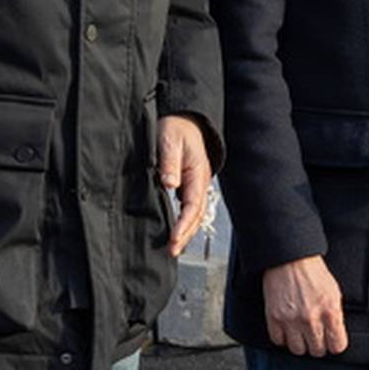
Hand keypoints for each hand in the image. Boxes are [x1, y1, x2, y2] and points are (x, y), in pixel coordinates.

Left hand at [158, 114, 211, 256]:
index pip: (193, 205)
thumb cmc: (176, 128)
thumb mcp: (169, 141)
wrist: (185, 118)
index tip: (174, 239)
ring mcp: (195, 184)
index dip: (184, 224)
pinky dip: (184, 222)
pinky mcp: (189, 184)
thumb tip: (170, 184)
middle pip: (196, 214)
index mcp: (197, 174)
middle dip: (186, 234)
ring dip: (186, 231)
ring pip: (194, 213)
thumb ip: (169, 163)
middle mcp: (200, 182)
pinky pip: (189, 207)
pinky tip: (174, 230)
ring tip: (173, 248)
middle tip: (172, 251)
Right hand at [262, 255, 348, 356]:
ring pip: (298, 350)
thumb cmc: (313, 272)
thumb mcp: (334, 292)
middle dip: (317, 344)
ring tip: (301, 332)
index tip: (332, 342)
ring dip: (300, 343)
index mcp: (330, 311)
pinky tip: (287, 328)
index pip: (337, 345)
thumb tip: (335, 334)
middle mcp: (311, 318)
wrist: (291, 259)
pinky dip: (282, 337)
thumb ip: (336, 315)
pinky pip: (278, 341)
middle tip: (315, 335)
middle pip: (317, 351)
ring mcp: (291, 320)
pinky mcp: (274, 318)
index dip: (335, 344)